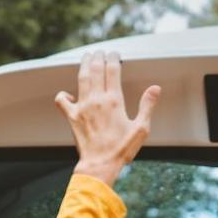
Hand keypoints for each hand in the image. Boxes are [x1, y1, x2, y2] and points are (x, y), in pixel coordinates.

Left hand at [55, 48, 160, 187]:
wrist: (100, 165)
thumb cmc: (121, 150)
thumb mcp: (141, 128)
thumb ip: (147, 106)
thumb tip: (155, 88)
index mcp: (113, 100)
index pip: (112, 70)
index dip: (113, 58)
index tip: (115, 54)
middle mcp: (96, 100)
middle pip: (95, 69)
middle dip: (98, 57)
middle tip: (100, 52)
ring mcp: (82, 107)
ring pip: (81, 78)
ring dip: (83, 65)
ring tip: (86, 57)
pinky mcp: (72, 117)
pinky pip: (62, 100)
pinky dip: (63, 94)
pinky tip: (68, 94)